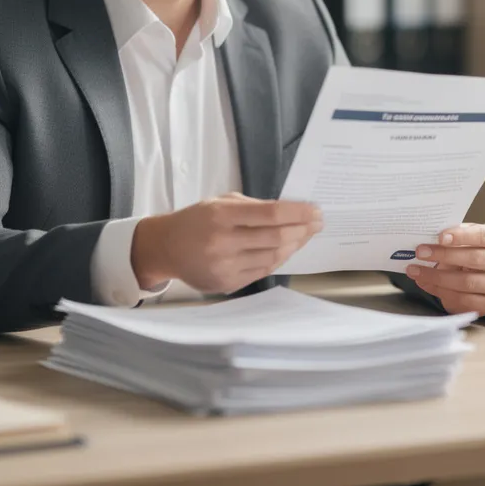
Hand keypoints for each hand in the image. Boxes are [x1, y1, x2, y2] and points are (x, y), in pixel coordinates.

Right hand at [130, 192, 321, 293]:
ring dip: (295, 245)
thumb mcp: (220, 202)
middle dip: (303, 229)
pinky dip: (279, 259)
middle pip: (276, 237)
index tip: (315, 210)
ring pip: (273, 256)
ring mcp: (225, 266)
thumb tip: (292, 211)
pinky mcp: (227, 283)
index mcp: (222, 215)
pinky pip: (263, 271)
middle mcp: (223, 242)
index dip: (298, 212)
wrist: (166, 248)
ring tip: (305, 235)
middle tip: (318, 223)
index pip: (271, 213)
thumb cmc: (197, 220)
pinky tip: (287, 249)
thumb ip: (254, 206)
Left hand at [406, 223, 484, 315]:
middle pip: (474, 259)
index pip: (483, 236)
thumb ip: (453, 236)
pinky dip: (440, 291)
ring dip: (436, 276)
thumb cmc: (472, 249)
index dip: (461, 236)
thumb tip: (427, 239)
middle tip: (421, 252)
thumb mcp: (467, 236)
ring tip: (416, 270)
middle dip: (444, 255)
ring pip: (466, 282)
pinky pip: (463, 300)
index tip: (440, 237)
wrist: (481, 273)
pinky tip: (425, 282)